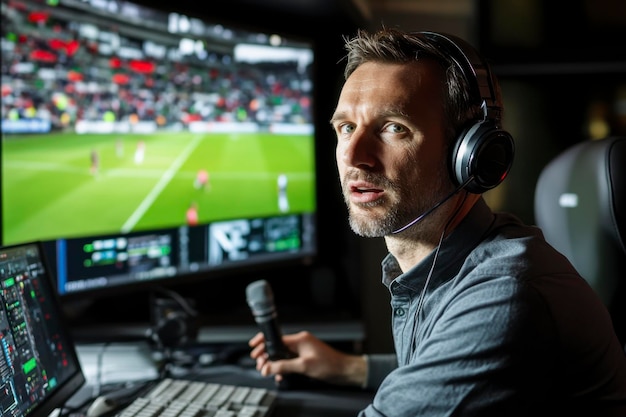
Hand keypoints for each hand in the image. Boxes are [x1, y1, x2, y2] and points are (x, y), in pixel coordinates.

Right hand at [248, 330, 367, 386]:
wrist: (344, 370)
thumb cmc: (329, 364)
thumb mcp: (304, 366)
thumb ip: (284, 366)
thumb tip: (268, 367)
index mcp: (299, 339)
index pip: (276, 338)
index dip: (264, 343)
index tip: (254, 347)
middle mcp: (300, 342)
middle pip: (277, 346)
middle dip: (266, 355)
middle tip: (259, 364)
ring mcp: (303, 350)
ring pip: (282, 355)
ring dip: (274, 363)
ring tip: (267, 371)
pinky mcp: (305, 358)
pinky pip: (289, 360)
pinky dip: (283, 367)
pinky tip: (280, 375)